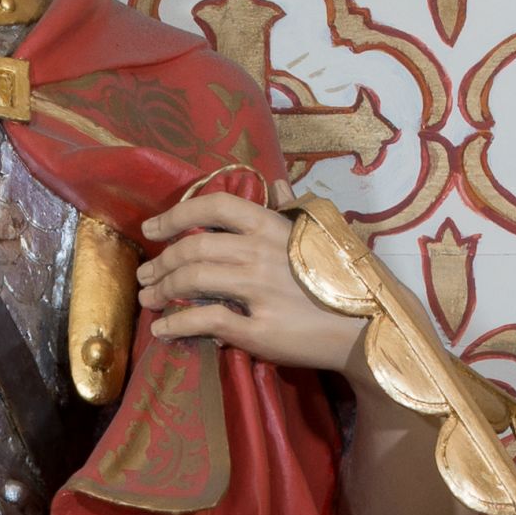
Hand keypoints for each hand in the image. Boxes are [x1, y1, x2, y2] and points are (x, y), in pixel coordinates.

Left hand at [137, 186, 366, 373]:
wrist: (369, 327)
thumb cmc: (347, 279)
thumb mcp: (324, 233)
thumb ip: (293, 210)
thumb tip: (278, 184)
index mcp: (274, 226)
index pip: (215, 206)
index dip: (177, 213)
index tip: (153, 227)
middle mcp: (261, 252)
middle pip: (194, 247)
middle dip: (161, 260)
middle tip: (146, 273)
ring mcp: (258, 291)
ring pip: (192, 281)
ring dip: (161, 289)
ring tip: (148, 298)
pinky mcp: (257, 329)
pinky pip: (204, 321)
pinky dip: (176, 324)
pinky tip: (162, 330)